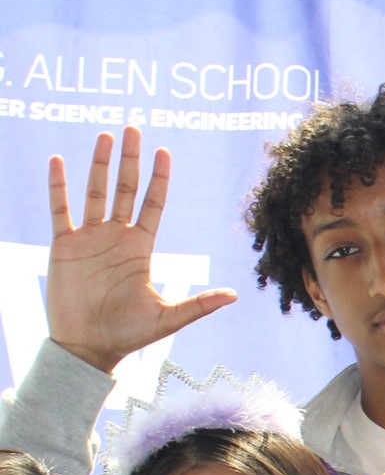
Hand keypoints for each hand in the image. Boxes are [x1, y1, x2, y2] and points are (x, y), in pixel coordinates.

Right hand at [46, 128, 235, 373]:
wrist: (89, 347)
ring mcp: (89, 238)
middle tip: (132, 127)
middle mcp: (116, 237)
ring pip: (95, 192)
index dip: (159, 178)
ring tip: (105, 135)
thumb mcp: (168, 318)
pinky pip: (60, 210)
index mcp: (141, 247)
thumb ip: (199, 304)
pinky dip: (58, 186)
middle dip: (130, 159)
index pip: (153, 203)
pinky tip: (58, 161)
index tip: (164, 151)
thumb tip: (236, 295)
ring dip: (98, 163)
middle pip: (125, 188)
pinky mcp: (63, 246)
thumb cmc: (128, 334)